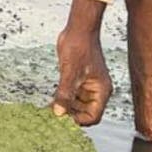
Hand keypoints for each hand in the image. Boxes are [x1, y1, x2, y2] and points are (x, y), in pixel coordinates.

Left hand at [51, 0, 111, 125]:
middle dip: (70, 116)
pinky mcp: (77, 80)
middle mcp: (96, 91)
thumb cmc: (79, 47)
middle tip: (53, 118)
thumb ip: (65, 94)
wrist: (77, 30)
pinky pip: (70, 96)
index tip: (62, 121)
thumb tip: (58, 113)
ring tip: (50, 112)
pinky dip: (61, 100)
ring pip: (76, 106)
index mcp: (101, 91)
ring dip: (64, 109)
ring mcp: (86, 86)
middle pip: (84, 113)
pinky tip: (49, 103)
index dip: (79, 121)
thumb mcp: (70, 72)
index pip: (93, 116)